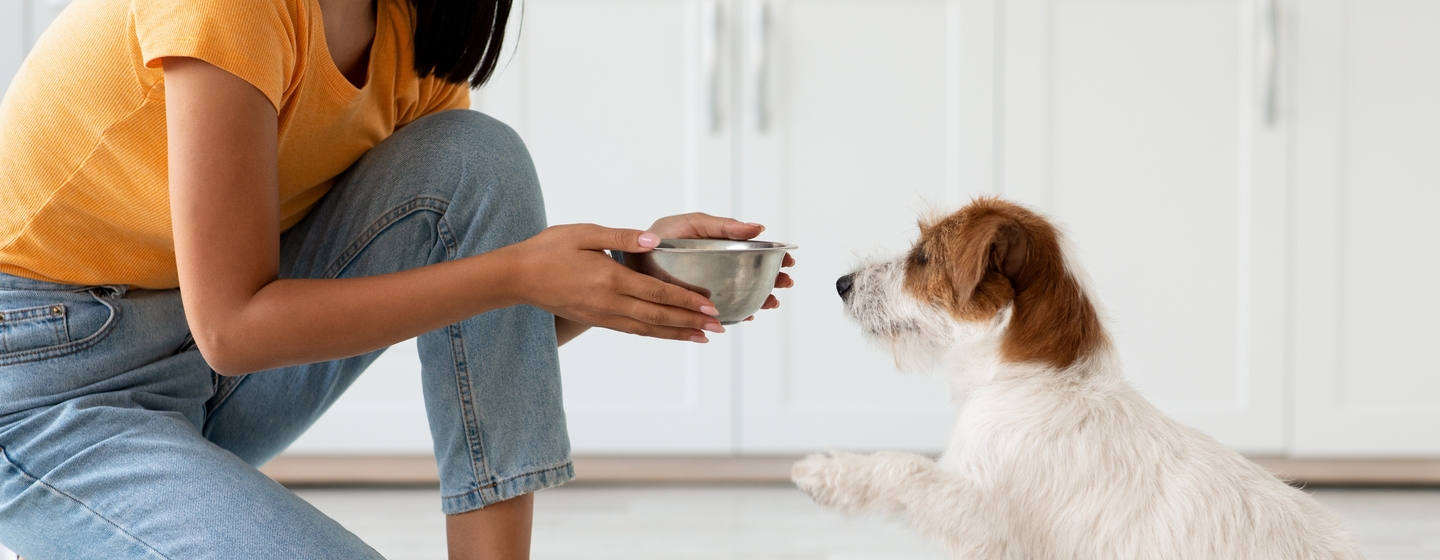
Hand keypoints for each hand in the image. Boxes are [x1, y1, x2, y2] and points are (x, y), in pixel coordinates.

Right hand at [505, 224, 724, 341]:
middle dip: (691, 322)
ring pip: (648, 329)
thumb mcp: (585, 233)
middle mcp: (609, 302)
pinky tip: (669, 334)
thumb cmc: (550, 248)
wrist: (518, 277)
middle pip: (658, 317)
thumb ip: (622, 237)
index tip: (710, 304)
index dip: (686, 300)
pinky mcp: (596, 320)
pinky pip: (633, 331)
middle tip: (719, 326)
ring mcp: (602, 315)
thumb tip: (655, 240)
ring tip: (702, 337)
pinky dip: (656, 335)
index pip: (657, 292)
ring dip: (677, 334)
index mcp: (610, 278)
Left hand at [648, 213, 794, 320]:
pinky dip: (738, 313)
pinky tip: (746, 315)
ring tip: (770, 303)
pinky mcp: (699, 304)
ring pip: (744, 295)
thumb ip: (724, 226)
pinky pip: (723, 312)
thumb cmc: (663, 235)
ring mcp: (712, 287)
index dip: (774, 257)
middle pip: (756, 276)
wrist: (634, 256)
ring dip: (761, 299)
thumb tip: (758, 228)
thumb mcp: (694, 224)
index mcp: (723, 246)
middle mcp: (721, 268)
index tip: (788, 261)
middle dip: (773, 280)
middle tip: (785, 284)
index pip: (756, 252)